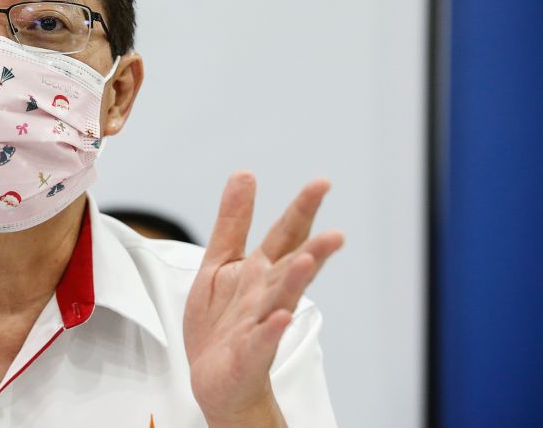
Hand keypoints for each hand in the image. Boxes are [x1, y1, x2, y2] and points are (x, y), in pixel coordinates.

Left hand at [183, 172, 343, 427]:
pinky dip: (271, 329)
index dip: (302, 210)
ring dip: (296, 280)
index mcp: (262, 270)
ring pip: (282, 299)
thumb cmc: (223, 320)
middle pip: (293, 267)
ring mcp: (261, 323)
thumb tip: (245, 173)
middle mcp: (268, 294)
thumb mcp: (220, 261)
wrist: (215, 377)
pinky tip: (281, 317)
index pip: (286, 235)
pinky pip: (261, 340)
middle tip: (336, 234)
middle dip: (314, 250)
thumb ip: (234, 221)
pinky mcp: (249, 353)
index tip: (321, 183)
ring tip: (310, 260)